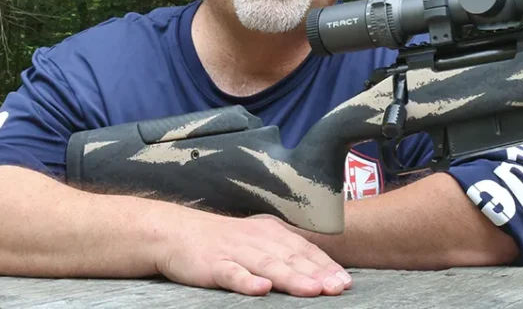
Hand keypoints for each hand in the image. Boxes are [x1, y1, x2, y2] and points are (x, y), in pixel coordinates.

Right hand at [155, 211, 352, 296]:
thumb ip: (283, 252)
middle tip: (339, 288)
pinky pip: (232, 274)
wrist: (176, 232)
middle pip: (292, 258)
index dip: (326, 265)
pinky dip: (247, 281)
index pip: (304, 250)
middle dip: (318, 273)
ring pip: (268, 265)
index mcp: (270, 233)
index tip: (345, 280)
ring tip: (313, 289)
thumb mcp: (256, 240)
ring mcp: (235, 252)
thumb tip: (317, 270)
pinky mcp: (213, 264)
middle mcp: (257, 240)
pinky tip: (262, 289)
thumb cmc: (222, 241)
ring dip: (292, 278)